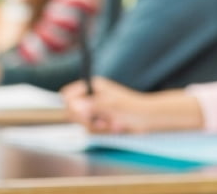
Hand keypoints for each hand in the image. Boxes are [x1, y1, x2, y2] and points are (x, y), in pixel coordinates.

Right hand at [60, 77, 202, 133]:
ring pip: (82, 122)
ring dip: (98, 126)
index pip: (67, 95)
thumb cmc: (133, 108)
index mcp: (92, 86)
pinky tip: (115, 126)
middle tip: (103, 121)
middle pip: (72, 111)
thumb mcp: (111, 106)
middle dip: (87, 120)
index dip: (72, 107)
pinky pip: (91, 129)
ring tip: (114, 122)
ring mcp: (95, 108)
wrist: (148, 118)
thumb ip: (91, 106)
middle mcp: (91, 96)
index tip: (84, 115)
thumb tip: (73, 105)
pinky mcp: (99, 119)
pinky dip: (103, 130)